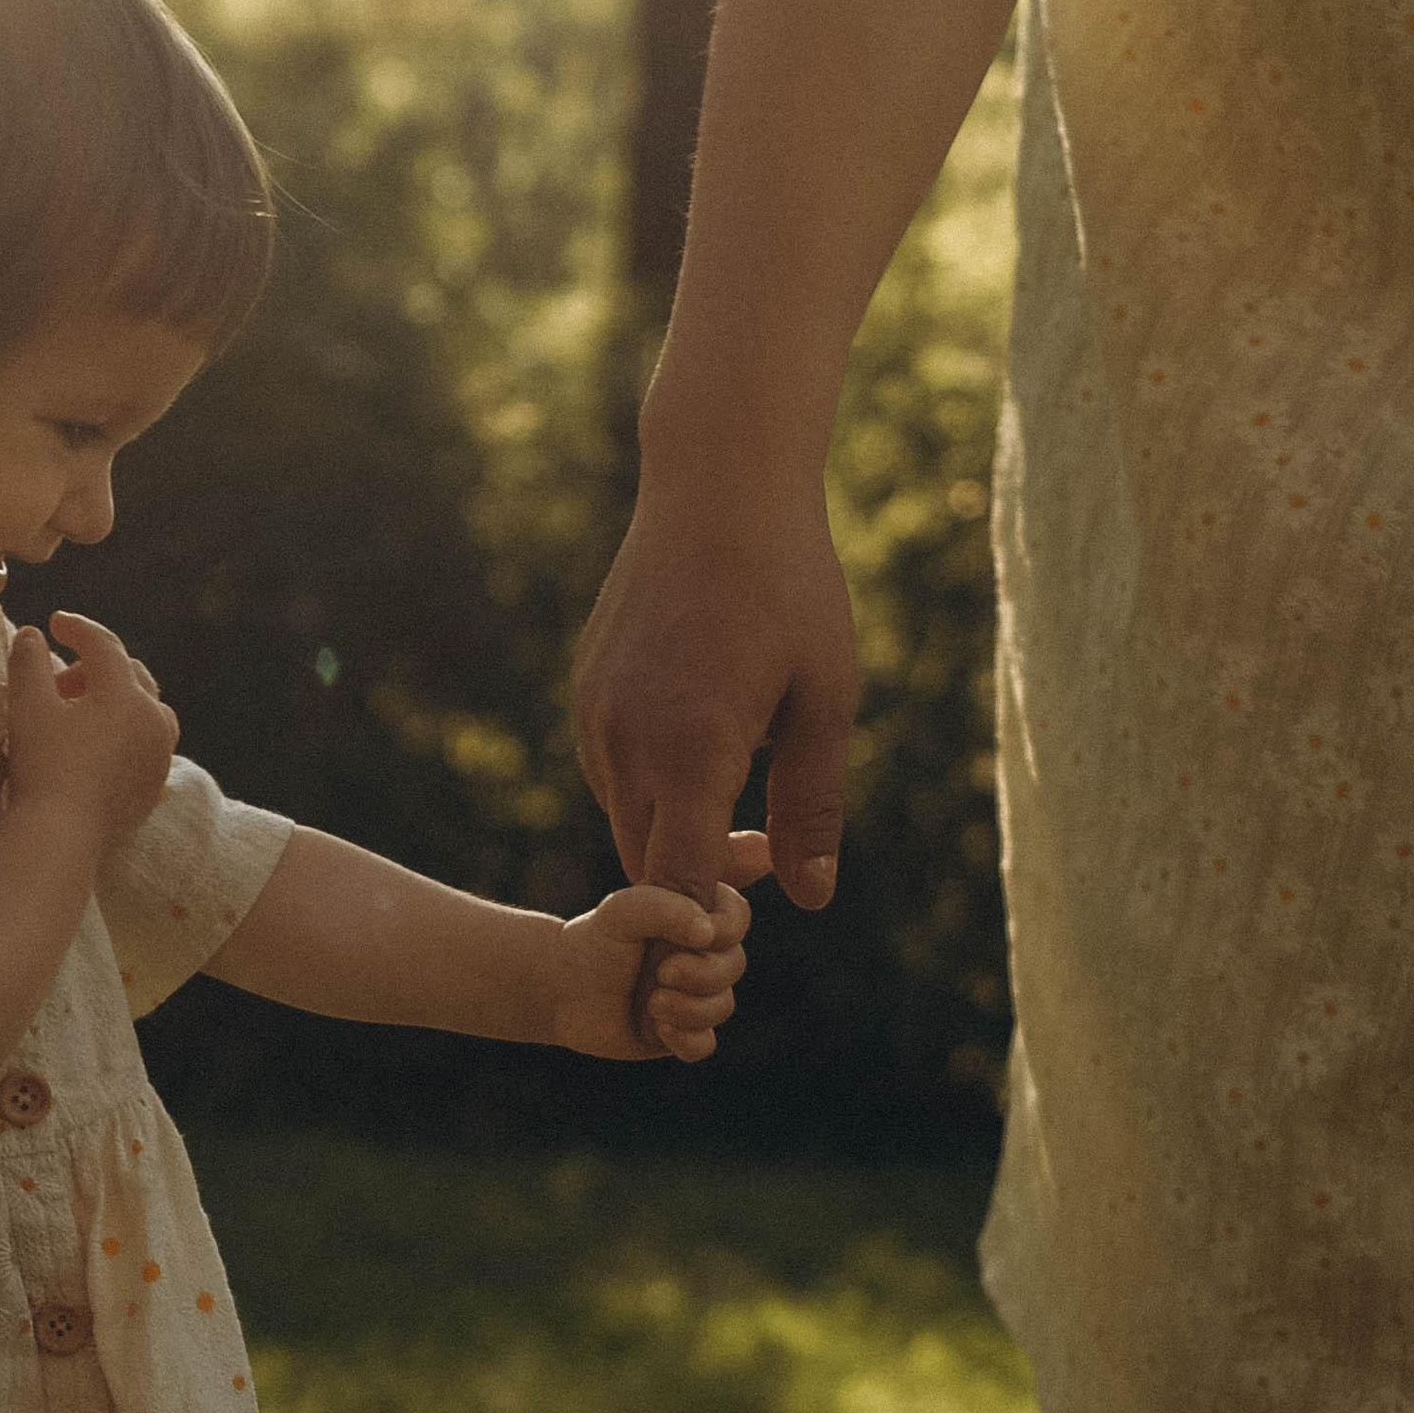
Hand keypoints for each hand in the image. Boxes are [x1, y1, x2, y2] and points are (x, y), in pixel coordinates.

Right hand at [0, 613, 175, 842]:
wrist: (62, 836)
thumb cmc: (43, 766)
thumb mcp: (28, 707)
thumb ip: (29, 663)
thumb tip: (31, 634)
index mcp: (127, 695)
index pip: (104, 646)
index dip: (77, 628)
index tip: (54, 623)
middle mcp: (154, 721)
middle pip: (130, 676)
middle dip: (93, 670)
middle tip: (58, 685)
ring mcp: (159, 756)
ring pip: (147, 710)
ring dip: (116, 700)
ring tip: (81, 712)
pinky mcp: (154, 787)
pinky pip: (147, 744)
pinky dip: (125, 732)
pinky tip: (96, 745)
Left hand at [552, 852, 762, 1064]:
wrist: (561, 989)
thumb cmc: (594, 943)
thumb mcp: (622, 911)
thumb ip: (666, 908)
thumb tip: (708, 934)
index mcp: (693, 917)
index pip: (738, 918)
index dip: (727, 930)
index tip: (696, 935)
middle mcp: (700, 956)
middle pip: (735, 966)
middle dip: (702, 975)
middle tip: (661, 973)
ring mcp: (692, 995)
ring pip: (723, 1007)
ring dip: (689, 1009)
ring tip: (651, 1003)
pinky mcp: (679, 1033)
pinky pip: (705, 1045)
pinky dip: (686, 1040)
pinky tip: (655, 1029)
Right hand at [572, 482, 858, 911]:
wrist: (717, 485)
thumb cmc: (791, 588)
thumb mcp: (827, 701)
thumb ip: (811, 807)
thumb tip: (810, 900)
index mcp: (689, 752)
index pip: (674, 889)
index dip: (704, 927)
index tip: (746, 925)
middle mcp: (625, 742)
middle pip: (645, 868)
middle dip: (696, 886)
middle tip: (767, 853)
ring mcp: (595, 716)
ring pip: (626, 821)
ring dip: (674, 833)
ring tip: (743, 785)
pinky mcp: (587, 692)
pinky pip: (614, 772)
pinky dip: (653, 786)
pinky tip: (706, 739)